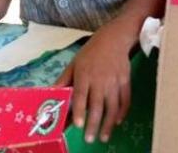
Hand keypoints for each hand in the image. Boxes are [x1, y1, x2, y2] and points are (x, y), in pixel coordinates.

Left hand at [54, 23, 131, 143]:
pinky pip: (125, 100)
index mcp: (84, 74)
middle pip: (97, 105)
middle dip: (94, 124)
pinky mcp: (125, 81)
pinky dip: (122, 112)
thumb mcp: (74, 64)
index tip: (78, 125)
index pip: (81, 95)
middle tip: (90, 139)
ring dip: (108, 123)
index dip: (80, 110)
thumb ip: (64, 80)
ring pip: (112, 106)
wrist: (114, 39)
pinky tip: (117, 122)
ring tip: (103, 137)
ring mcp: (114, 81)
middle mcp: (100, 79)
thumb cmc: (90, 53)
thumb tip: (52, 94)